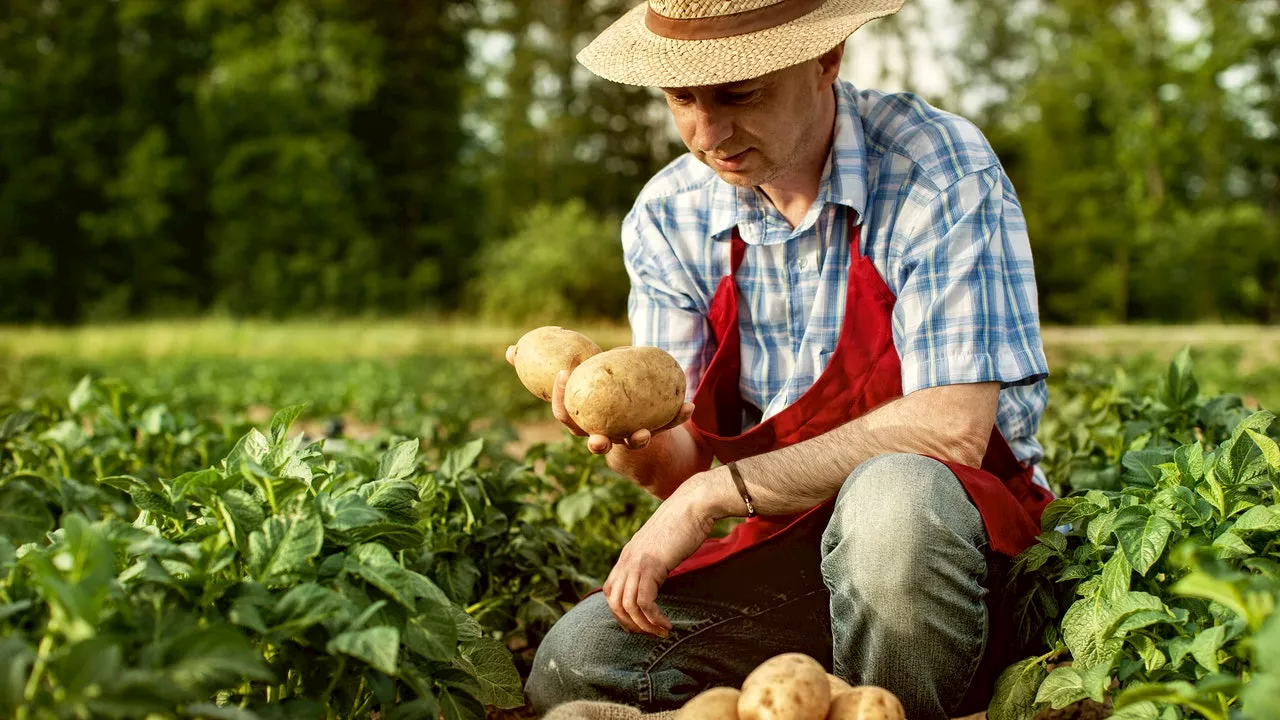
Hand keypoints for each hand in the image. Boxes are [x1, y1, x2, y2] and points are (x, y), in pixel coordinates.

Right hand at [506, 345, 694, 454]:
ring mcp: (627, 437)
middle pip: (594, 442)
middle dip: (594, 442)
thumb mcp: (573, 380)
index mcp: (580, 420)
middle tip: (596, 438)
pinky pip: (665, 426)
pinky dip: (677, 416)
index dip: (561, 397)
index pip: (564, 415)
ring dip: (637, 438)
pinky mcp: (652, 434)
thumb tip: (509, 350)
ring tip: (641, 433)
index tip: (565, 374)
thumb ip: (542, 368)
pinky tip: (690, 405)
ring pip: (631, 442)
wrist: (629, 422)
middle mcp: (602, 434)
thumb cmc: (593, 395)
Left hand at [602, 482, 715, 636]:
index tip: (639, 623)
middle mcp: (626, 559)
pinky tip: (667, 624)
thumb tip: (660, 574)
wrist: (694, 503)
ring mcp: (636, 562)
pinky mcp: (650, 565)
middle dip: (630, 624)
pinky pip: (644, 602)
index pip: (610, 590)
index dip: (620, 612)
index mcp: (628, 554)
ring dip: (644, 625)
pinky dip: (653, 618)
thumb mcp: (662, 544)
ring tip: (661, 631)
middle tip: (650, 633)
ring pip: (627, 606)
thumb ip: (655, 560)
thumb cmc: (686, 522)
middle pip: (614, 602)